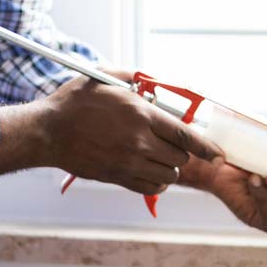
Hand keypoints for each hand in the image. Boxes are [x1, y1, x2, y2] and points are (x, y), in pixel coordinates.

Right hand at [17, 75, 224, 195]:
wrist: (47, 132)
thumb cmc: (74, 103)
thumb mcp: (104, 78)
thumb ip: (132, 78)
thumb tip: (150, 81)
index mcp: (141, 114)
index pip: (187, 136)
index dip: (208, 147)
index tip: (219, 154)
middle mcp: (139, 140)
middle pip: (181, 157)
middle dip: (181, 151)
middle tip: (170, 143)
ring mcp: (129, 162)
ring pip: (169, 175)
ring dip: (169, 167)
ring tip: (159, 157)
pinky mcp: (117, 178)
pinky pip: (151, 188)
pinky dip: (157, 182)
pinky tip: (150, 172)